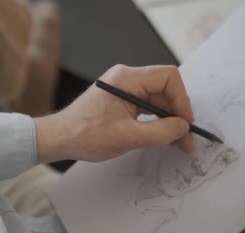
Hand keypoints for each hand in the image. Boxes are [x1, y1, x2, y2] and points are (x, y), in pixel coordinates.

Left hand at [35, 65, 193, 162]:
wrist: (59, 138)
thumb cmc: (84, 135)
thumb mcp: (127, 137)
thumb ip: (160, 132)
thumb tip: (182, 127)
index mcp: (126, 79)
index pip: (168, 77)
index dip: (182, 100)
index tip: (184, 122)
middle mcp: (125, 78)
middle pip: (164, 89)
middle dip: (177, 114)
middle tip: (185, 139)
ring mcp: (122, 89)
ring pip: (156, 100)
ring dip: (167, 120)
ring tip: (176, 142)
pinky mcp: (120, 100)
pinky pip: (145, 106)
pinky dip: (155, 121)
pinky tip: (162, 137)